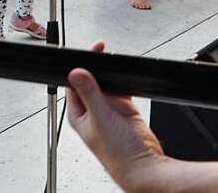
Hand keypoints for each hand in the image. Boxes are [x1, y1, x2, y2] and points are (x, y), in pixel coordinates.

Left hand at [67, 41, 165, 189]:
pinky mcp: (124, 109)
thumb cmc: (118, 154)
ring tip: (111, 61)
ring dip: (108, 74)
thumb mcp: (100, 118)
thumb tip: (75, 73)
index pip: (72, 84)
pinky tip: (124, 77)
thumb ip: (89, 93)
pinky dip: (122, 82)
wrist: (145, 166)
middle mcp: (92, 111)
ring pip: (105, 84)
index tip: (86, 54)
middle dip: (94, 66)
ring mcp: (108, 110)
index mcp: (78, 114)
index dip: (78, 67)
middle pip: (89, 81)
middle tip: (100, 50)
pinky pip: (121, 89)